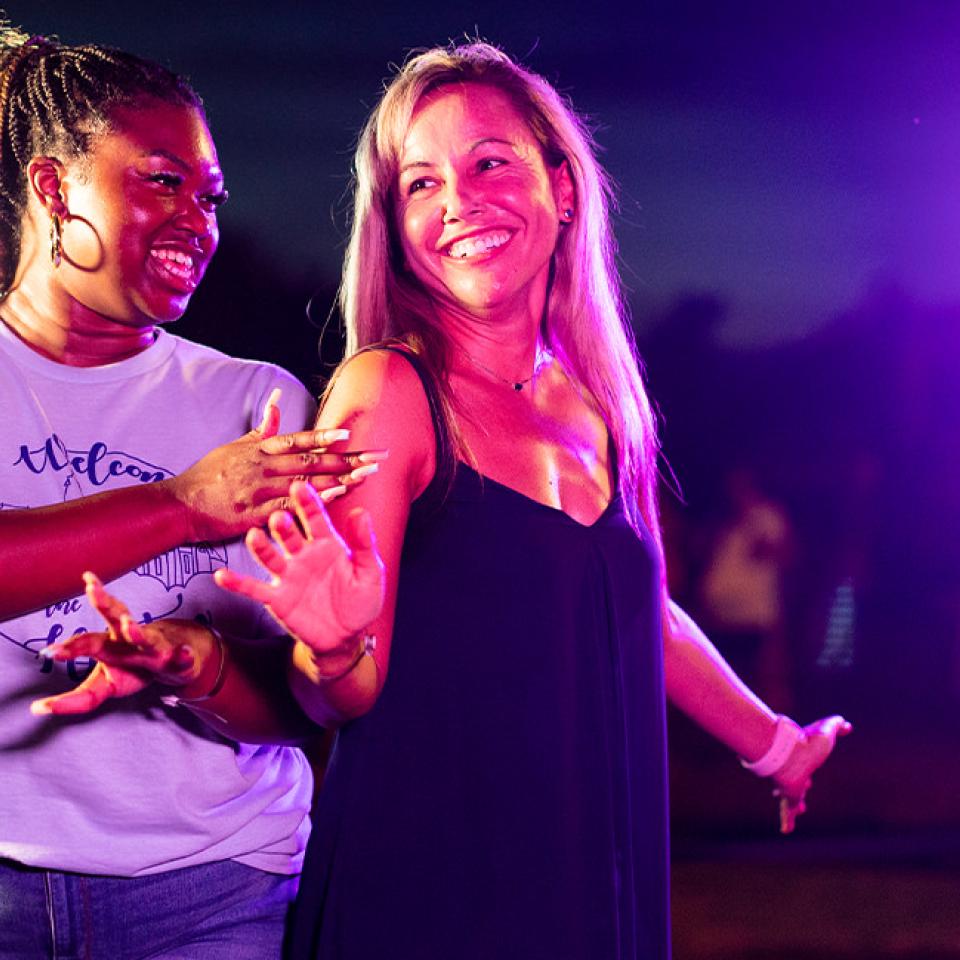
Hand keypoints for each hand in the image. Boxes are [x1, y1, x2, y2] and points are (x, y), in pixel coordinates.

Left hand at [30, 573, 216, 715]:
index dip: (70, 648)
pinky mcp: (179, 659)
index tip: (49, 652)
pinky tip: (184, 653)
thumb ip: (75, 699)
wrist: (177, 656)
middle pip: (113, 625)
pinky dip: (184, 654)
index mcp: (109, 645)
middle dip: (101, 612)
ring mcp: (156, 647)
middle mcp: (130, 641)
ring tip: (129, 626)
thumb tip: (36, 708)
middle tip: (88, 599)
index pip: (86, 643)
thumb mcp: (103, 687)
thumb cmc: (134, 669)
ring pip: (147, 637)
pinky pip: (183, 657)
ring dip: (138, 632)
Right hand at [164, 389, 386, 541]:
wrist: (179, 504)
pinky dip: (313, 503)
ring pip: (306, 483)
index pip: (299, 440)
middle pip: (312, 461)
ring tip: (367, 477)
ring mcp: (260, 490)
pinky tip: (334, 501)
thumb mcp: (235, 446)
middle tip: (377, 458)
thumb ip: (263, 428)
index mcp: (260, 450)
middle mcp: (263, 466)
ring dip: (340, 480)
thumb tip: (277, 399)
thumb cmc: (208, 475)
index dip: (325, 437)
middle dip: (348, 459)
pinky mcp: (255, 514)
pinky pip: (289, 507)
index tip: (351, 435)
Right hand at [215, 480, 383, 657]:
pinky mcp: (277, 599)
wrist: (346, 637)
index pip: (316, 519)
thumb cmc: (360, 600)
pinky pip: (254, 589)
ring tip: (254, 536)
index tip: (300, 487)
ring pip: (270, 557)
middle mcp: (303, 555)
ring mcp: (288, 576)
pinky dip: (237, 583)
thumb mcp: (370, 572)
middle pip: (289, 535)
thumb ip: (363, 544)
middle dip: (283, 526)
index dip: (308, 503)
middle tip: (279, 518)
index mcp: (327, 544)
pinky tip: (221, 576)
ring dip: (261, 547)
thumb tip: (360, 512)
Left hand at [772, 715, 851, 833]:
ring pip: (790, 797)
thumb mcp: (827, 730)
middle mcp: (794, 772)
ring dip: (793, 804)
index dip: (807, 765)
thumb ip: (836, 725)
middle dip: (799, 784)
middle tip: (803, 788)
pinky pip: (788, 811)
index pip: (805, 763)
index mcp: (803, 757)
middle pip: (796, 780)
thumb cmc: (808, 742)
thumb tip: (846, 724)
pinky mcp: (789, 796)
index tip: (807, 768)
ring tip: (798, 810)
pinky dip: (788, 820)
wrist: (789, 753)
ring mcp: (789, 785)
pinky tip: (786, 830)